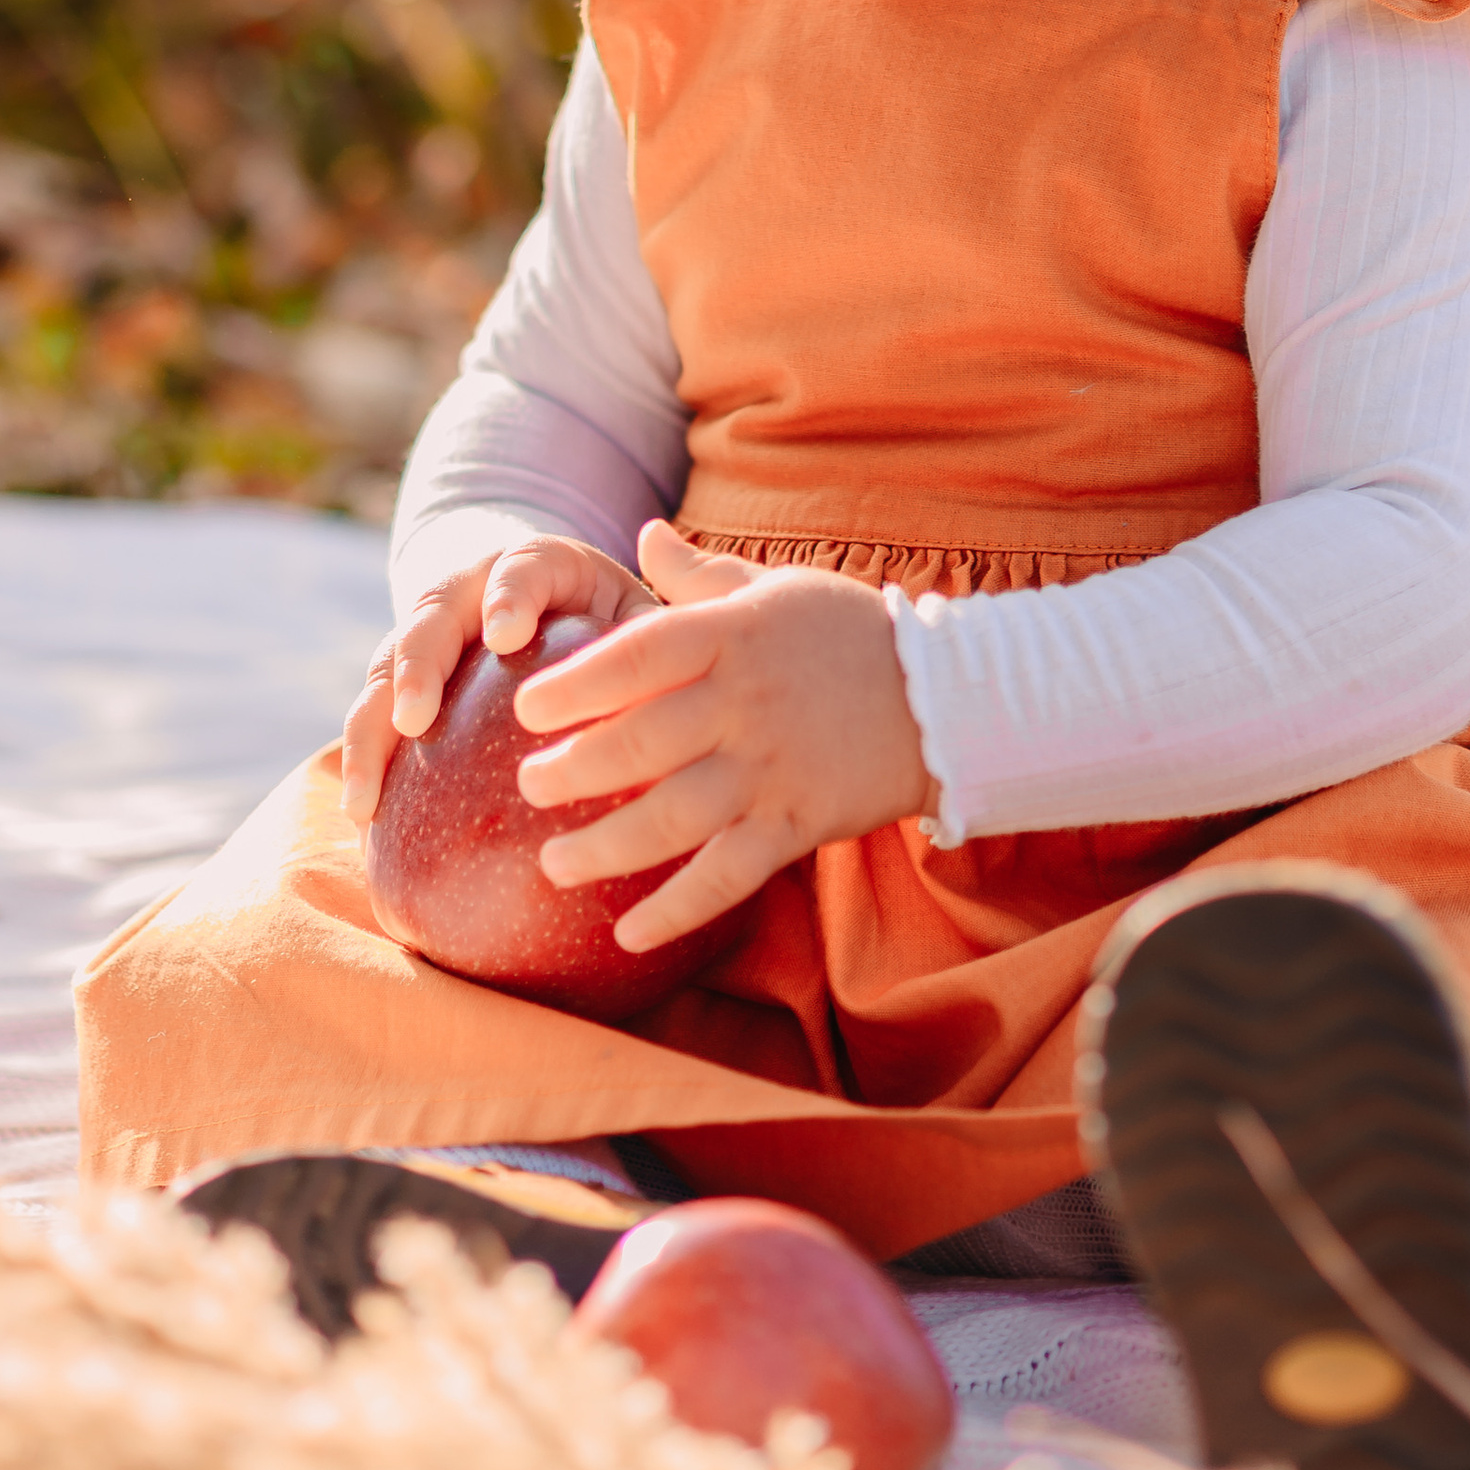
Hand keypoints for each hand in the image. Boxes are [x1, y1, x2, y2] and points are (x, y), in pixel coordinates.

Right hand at [339, 534, 656, 826]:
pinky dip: (366, 763)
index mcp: (539, 564)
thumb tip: (694, 679)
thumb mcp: (644, 616)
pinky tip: (363, 820)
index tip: (505, 636)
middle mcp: (469, 589)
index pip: (520, 566)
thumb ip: (662, 633)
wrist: (552, 602)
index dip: (509, 594)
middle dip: (417, 664)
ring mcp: (430, 635)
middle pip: (431, 614)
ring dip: (370, 729)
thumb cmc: (619, 622)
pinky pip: (377, 716)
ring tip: (365, 798)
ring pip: (385, 669)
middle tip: (415, 718)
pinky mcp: (407, 682)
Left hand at [508, 521, 933, 953]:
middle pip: (641, 743)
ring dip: (605, 847)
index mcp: (731, 638)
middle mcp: (744, 705)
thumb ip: (699, 574)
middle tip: (525, 788)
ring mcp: (772, 769)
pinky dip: (676, 908)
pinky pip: (728, 876)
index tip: (523, 707)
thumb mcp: (774, 588)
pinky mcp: (799, 824)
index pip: (636, 656)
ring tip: (552, 865)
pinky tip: (627, 934)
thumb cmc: (848, 633)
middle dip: (573, 771)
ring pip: (674, 818)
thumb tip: (642, 535)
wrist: (946, 695)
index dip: (574, 684)